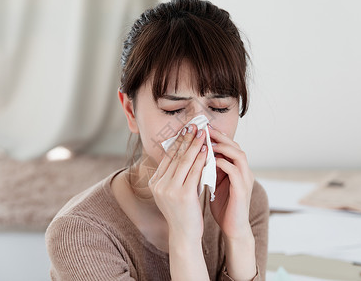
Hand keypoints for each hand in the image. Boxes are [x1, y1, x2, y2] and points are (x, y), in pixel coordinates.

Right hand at [148, 124, 207, 241]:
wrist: (185, 234)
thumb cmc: (183, 211)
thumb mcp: (175, 190)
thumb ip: (176, 174)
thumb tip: (185, 152)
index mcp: (154, 183)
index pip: (168, 157)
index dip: (178, 142)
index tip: (186, 130)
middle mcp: (159, 185)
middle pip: (175, 156)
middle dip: (186, 139)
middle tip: (195, 126)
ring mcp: (169, 190)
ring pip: (184, 161)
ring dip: (194, 145)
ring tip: (202, 133)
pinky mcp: (182, 194)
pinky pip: (193, 171)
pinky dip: (200, 158)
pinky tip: (206, 150)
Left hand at [208, 124, 254, 239]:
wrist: (233, 228)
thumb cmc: (224, 206)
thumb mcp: (215, 183)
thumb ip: (210, 169)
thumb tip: (195, 156)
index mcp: (237, 169)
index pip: (229, 146)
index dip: (217, 136)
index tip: (201, 129)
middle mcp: (244, 171)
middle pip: (235, 146)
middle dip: (220, 137)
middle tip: (205, 130)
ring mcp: (245, 180)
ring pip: (239, 155)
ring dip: (223, 147)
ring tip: (208, 143)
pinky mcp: (242, 190)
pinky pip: (235, 172)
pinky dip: (223, 164)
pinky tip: (212, 161)